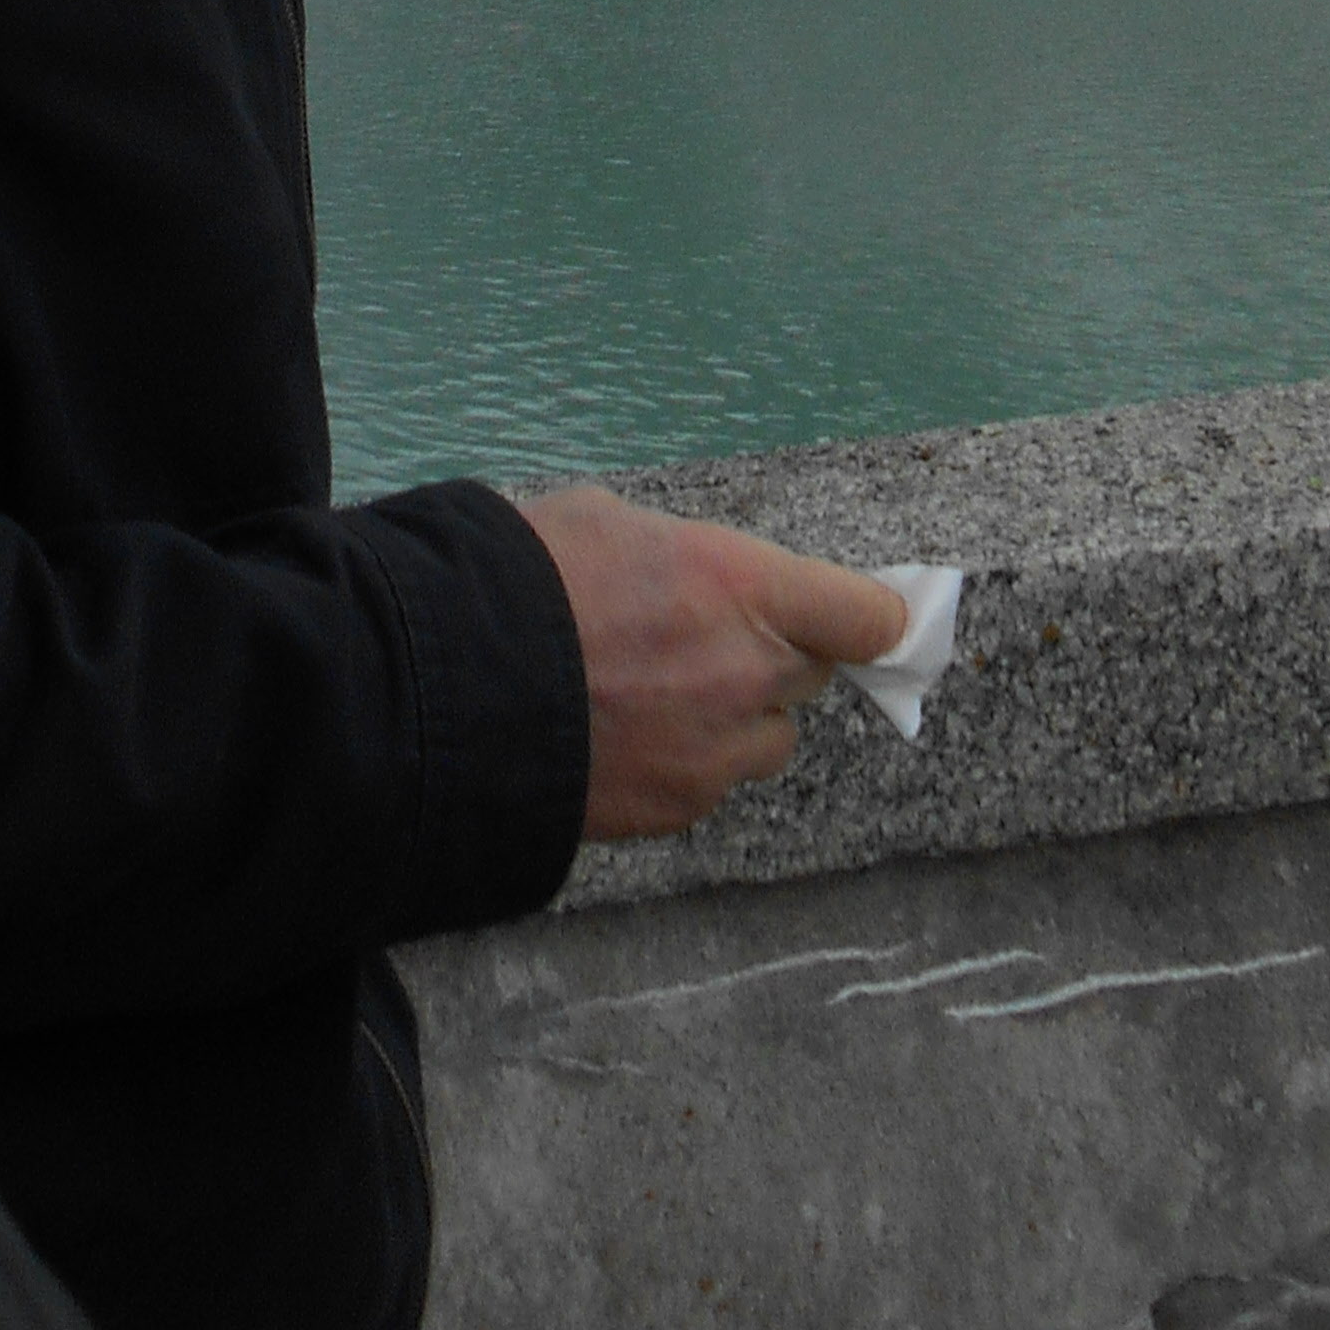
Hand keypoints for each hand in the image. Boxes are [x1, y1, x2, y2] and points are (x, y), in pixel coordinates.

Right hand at [515, 485, 908, 841]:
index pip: (865, 617)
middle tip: (706, 635)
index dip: (875, 617)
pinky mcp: (678, 808)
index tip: (876, 619)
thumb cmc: (523, 576)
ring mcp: (716, 752)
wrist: (453, 685)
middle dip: (775, 654)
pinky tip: (623, 735)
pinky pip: (712, 782)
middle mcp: (747, 674)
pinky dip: (687, 761)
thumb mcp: (608, 521)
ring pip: (768, 738)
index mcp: (740, 586)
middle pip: (812, 673)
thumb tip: (699, 581)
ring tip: (658, 693)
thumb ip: (681, 557)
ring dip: (739, 715)